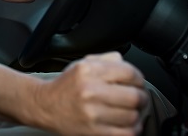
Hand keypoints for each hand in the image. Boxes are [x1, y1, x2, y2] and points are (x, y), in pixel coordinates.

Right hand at [34, 52, 148, 134]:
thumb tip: (125, 62)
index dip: (139, 78)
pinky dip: (133, 129)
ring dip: (137, 114)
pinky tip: (128, 123)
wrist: (45, 106)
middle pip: (134, 96)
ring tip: (132, 111)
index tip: (138, 82)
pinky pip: (126, 133)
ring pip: (133, 116)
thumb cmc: (66, 86)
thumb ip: (105, 59)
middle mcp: (90, 90)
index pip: (129, 72)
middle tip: (139, 98)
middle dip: (142, 97)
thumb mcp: (82, 64)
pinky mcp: (93, 132)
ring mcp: (92, 113)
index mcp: (88, 70)